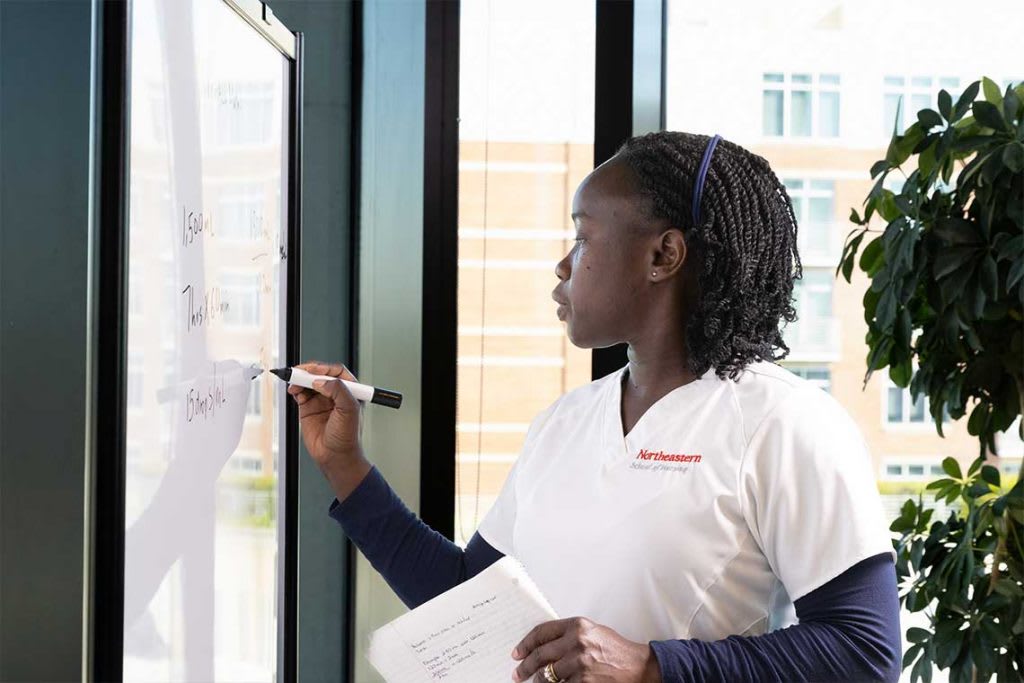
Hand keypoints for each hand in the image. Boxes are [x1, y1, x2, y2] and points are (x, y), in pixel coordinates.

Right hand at [288, 361, 368, 493]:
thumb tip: (321, 380)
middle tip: (299, 372)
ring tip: (294, 382)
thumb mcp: (349, 410)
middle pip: (320, 374)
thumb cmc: (348, 436)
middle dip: (309, 372)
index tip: (314, 370)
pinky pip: (300, 393)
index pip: (336, 371)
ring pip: (309, 382)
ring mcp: (321, 400)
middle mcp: (335, 393)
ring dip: (300, 380)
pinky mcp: (308, 408)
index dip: (324, 368)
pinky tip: (293, 390)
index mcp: (350, 390)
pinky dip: (295, 389)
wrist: (335, 456)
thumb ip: (338, 391)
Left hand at [510, 617, 660, 682]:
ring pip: (546, 674)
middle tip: (518, 673)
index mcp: (577, 625)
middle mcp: (576, 641)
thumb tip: (545, 645)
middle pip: (540, 654)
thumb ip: (570, 635)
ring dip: (537, 681)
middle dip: (525, 666)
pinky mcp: (583, 680)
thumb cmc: (617, 650)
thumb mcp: (593, 632)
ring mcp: (579, 662)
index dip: (526, 643)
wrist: (638, 666)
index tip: (517, 652)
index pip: (542, 632)